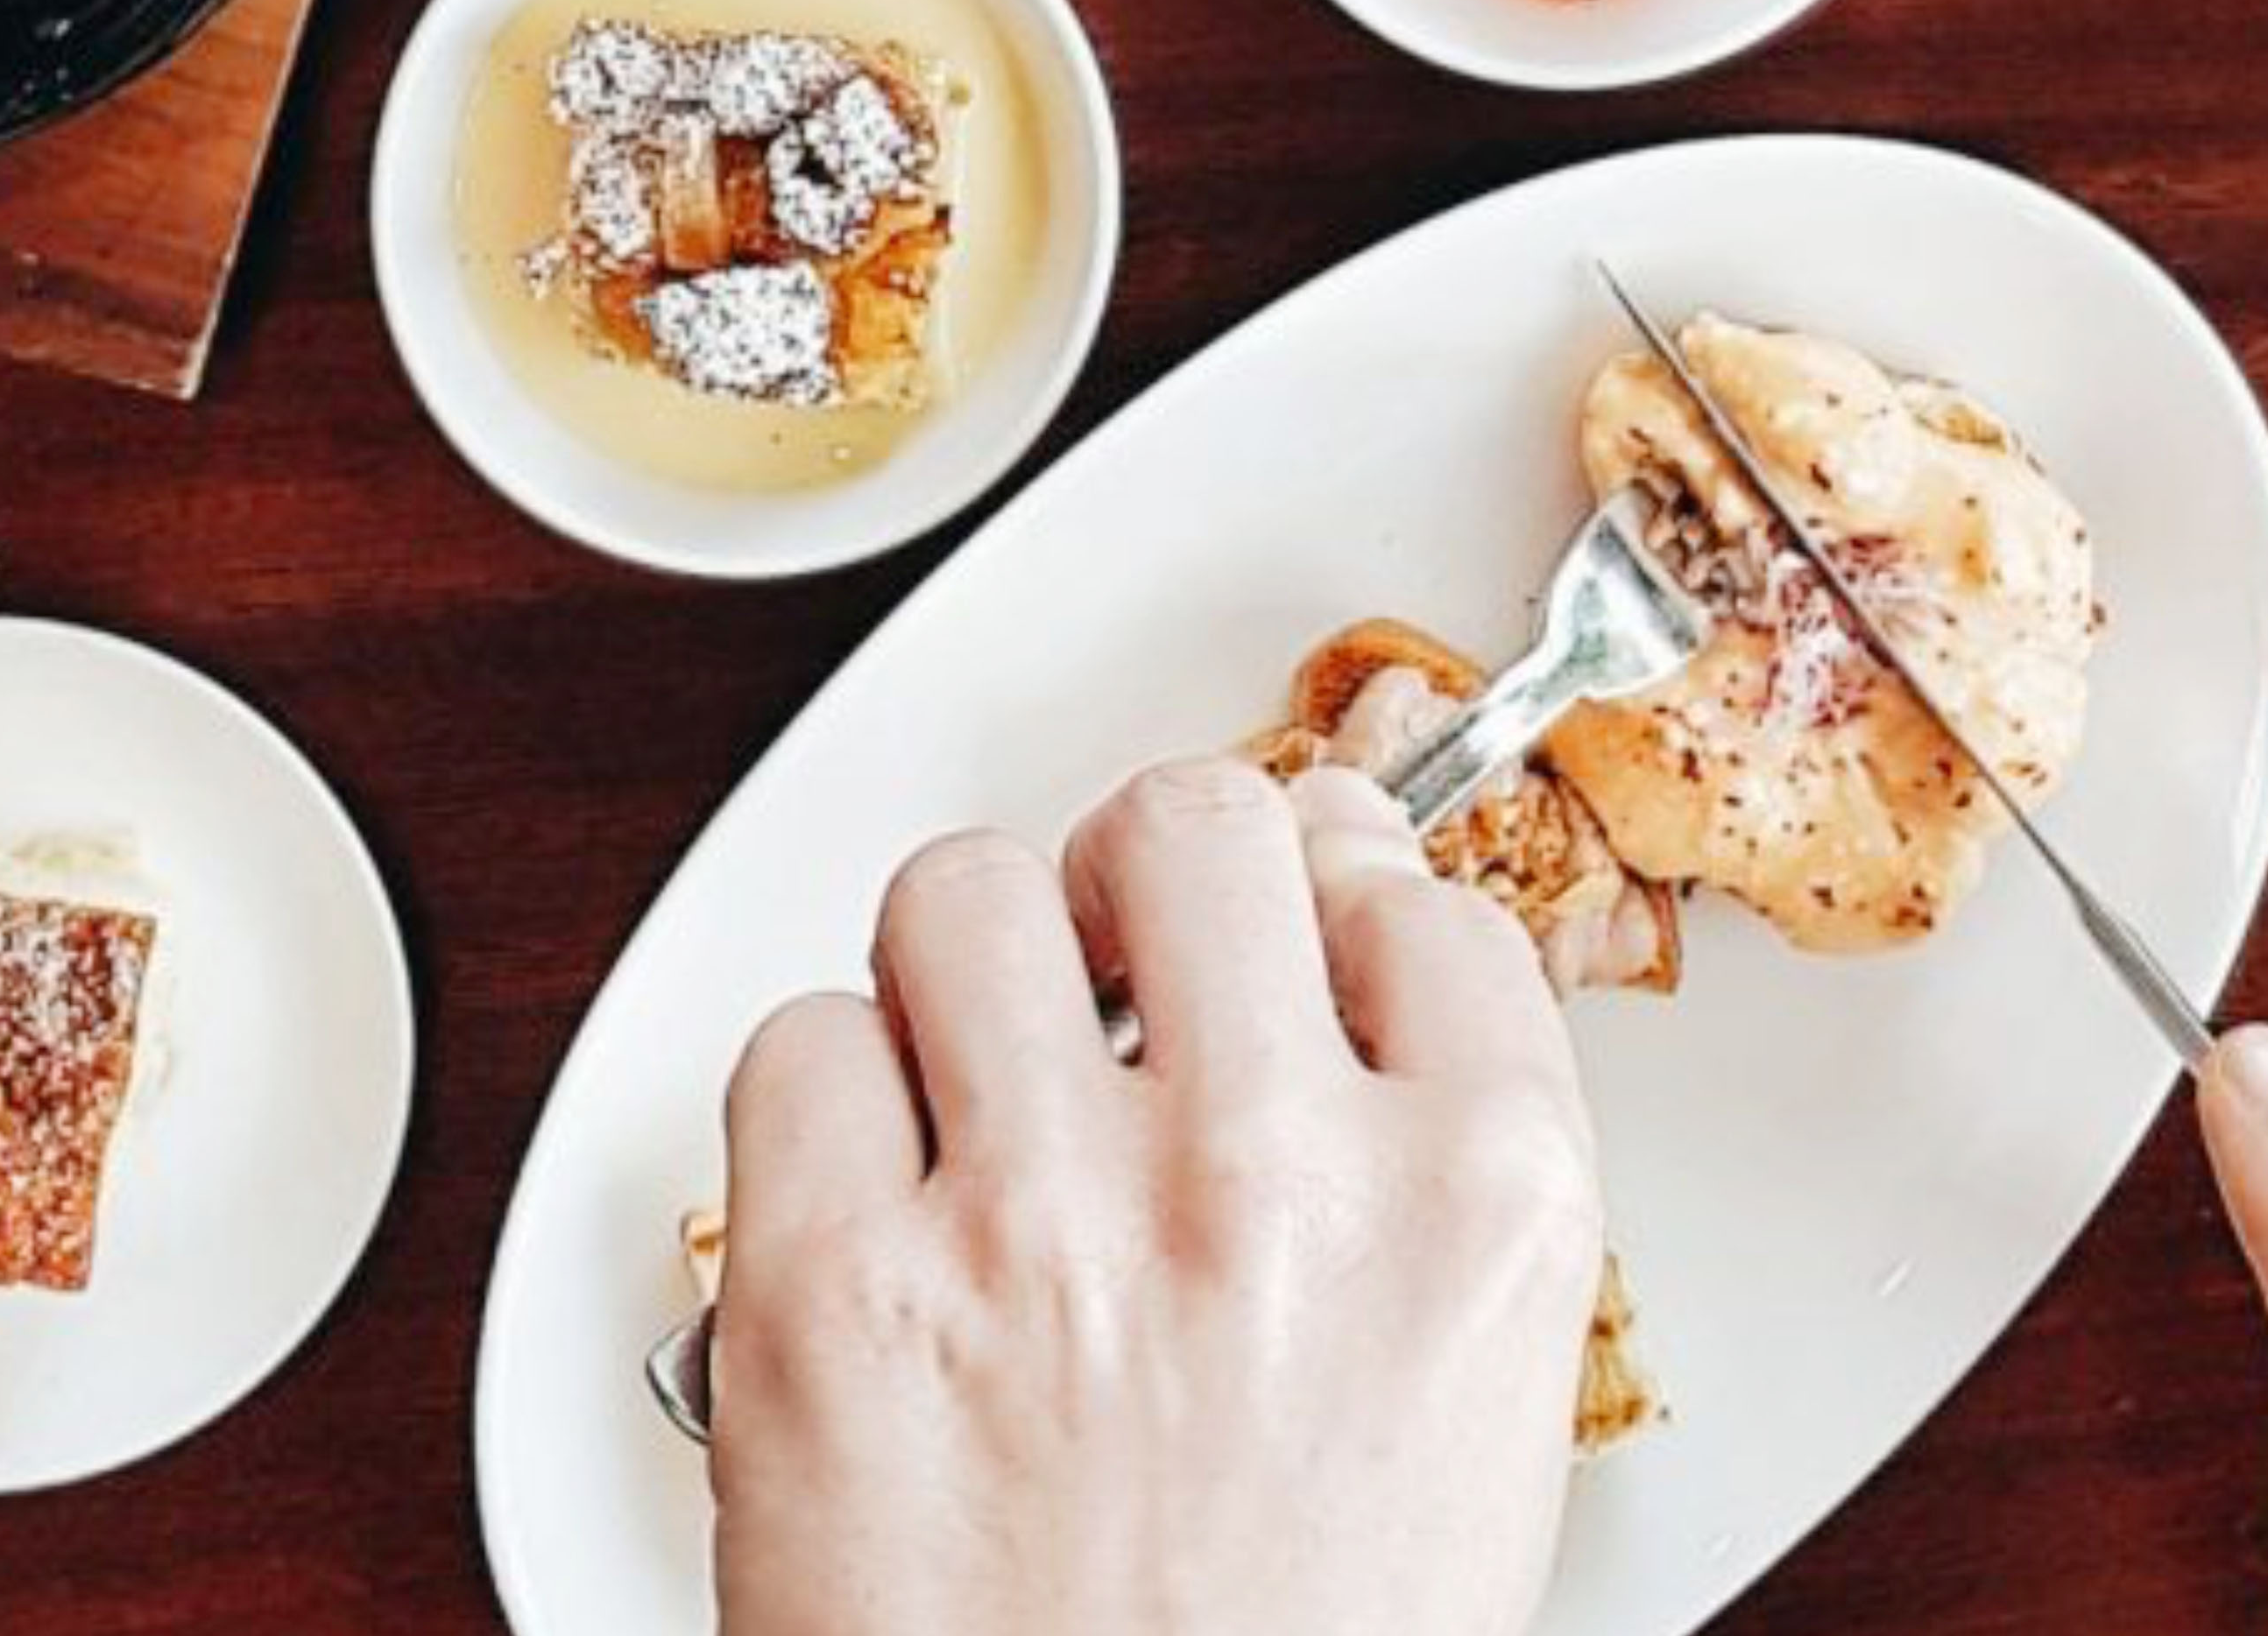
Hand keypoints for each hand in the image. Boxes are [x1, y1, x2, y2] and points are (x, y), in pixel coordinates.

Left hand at [709, 757, 1606, 1635]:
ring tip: (975, 1071)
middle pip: (1196, 826)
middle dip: (1148, 875)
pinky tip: (872, 1195)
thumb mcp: (1467, 1439)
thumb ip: (1420, 1206)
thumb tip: (1330, 1004)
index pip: (1419, 905)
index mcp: (1473, 1220)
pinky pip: (793, 1048)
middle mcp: (1266, 1183)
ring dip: (966, 970)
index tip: (1300, 924)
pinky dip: (821, 1102)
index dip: (1338, 898)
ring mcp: (1037, 1221)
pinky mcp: (825, 1289)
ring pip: (965, 895)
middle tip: (1120, 946)